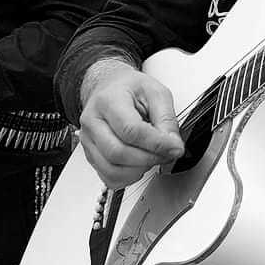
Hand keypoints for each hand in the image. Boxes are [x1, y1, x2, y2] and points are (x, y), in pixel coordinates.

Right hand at [77, 58, 184, 189]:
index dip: (156, 143)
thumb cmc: (130, 88)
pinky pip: (107, 177)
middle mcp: (93, 121)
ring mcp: (88, 140)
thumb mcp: (156, 92)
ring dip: (139, 170)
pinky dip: (128, 178)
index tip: (175, 147)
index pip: (130, 130)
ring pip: (111, 169)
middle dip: (149, 158)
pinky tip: (139, 165)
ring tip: (153, 157)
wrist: (109, 87)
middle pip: (118, 153)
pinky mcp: (90, 155)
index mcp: (108, 100)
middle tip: (167, 154)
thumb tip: (173, 145)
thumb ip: (166, 118)